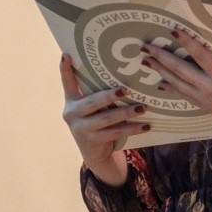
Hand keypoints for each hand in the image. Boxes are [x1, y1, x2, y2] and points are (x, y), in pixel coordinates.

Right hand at [60, 55, 150, 186]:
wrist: (94, 155)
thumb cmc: (96, 124)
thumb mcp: (92, 109)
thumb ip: (97, 95)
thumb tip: (120, 76)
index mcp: (71, 101)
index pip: (67, 83)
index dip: (65, 70)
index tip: (66, 55)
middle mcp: (72, 114)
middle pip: (93, 101)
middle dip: (110, 95)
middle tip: (125, 89)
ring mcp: (82, 129)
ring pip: (107, 118)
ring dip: (126, 112)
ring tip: (142, 107)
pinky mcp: (93, 141)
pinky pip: (116, 132)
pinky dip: (132, 129)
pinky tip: (145, 126)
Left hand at [141, 29, 211, 148]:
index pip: (201, 56)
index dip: (187, 42)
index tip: (173, 31)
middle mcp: (209, 88)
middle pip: (180, 70)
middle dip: (162, 58)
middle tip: (145, 47)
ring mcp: (205, 99)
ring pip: (178, 83)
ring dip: (160, 71)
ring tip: (145, 61)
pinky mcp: (205, 106)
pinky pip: (183, 96)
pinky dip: (171, 88)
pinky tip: (160, 83)